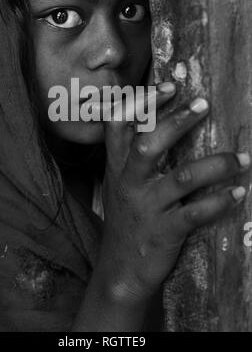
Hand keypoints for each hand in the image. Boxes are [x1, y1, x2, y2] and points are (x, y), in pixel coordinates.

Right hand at [98, 81, 250, 302]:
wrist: (120, 270)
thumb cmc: (126, 220)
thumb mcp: (118, 185)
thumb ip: (131, 158)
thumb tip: (161, 124)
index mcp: (117, 168)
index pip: (119, 126)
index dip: (142, 103)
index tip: (169, 86)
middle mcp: (128, 183)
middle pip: (148, 144)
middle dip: (176, 121)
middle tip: (204, 103)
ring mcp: (146, 208)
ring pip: (181, 178)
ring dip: (216, 165)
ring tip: (242, 157)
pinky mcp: (164, 232)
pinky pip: (196, 214)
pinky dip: (220, 201)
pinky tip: (238, 192)